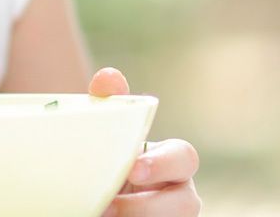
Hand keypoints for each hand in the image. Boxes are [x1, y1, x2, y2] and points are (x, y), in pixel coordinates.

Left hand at [89, 68, 201, 215]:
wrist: (92, 193)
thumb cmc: (107, 160)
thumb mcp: (107, 135)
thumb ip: (109, 106)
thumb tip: (108, 77)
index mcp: (170, 162)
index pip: (184, 157)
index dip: (162, 163)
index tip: (133, 168)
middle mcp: (177, 193)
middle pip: (186, 203)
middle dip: (150, 206)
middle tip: (109, 206)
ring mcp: (169, 216)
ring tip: (101, 215)